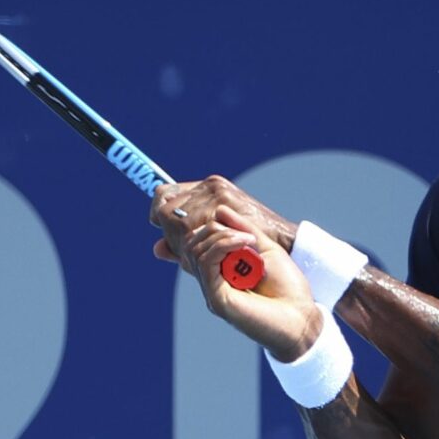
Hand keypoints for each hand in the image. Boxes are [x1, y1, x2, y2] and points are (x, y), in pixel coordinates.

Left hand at [149, 175, 296, 272]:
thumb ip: (182, 244)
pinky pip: (190, 225)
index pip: (164, 194)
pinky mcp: (223, 203)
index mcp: (205, 189)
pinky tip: (206, 250)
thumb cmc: (247, 245)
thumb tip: (156, 249)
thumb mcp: (212, 240)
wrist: (282, 243)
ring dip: (180, 239)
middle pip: (166, 206)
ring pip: (175, 218)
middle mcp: (208, 186)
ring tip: (199, 251)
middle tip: (184, 248)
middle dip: (169, 230)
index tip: (165, 230)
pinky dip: (192, 241)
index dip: (159, 214)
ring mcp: (215, 193)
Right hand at [187, 205, 320, 360]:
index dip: (211, 226)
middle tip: (245, 234)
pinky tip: (246, 243)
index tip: (240, 227)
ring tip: (248, 239)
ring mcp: (212, 291)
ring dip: (222, 236)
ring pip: (196, 251)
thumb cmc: (288, 287)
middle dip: (215, 229)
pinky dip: (224, 245)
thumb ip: (244, 230)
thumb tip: (219, 210)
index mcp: (221, 270)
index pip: (197, 241)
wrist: (302, 317)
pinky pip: (207, 263)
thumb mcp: (266, 249)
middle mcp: (212, 281)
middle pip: (192, 244)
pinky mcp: (217, 299)